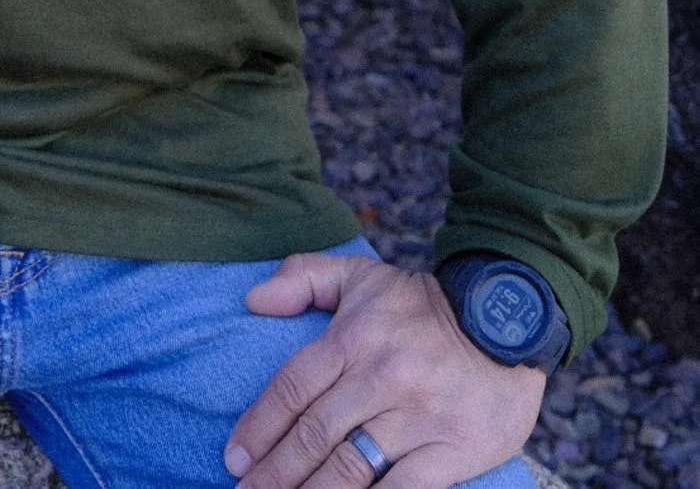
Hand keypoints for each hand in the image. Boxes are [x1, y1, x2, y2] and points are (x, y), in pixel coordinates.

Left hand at [223, 253, 544, 488]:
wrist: (511, 319)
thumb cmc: (425, 305)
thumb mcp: (363, 276)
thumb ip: (304, 278)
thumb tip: (252, 300)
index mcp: (354, 336)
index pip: (292, 388)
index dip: (259, 427)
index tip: (234, 458)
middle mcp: (381, 376)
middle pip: (314, 434)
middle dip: (274, 474)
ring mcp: (418, 416)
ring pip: (350, 467)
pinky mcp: (452, 448)